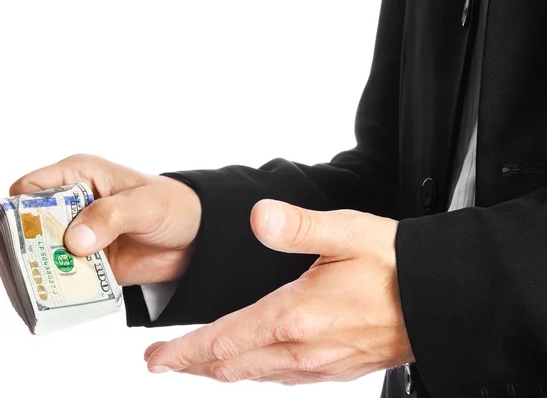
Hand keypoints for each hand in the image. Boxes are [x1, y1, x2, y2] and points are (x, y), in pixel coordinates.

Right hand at [10, 154, 201, 285]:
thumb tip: (75, 241)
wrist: (198, 237)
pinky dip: (60, 287)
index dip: (21, 208)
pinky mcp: (88, 263)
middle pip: (29, 224)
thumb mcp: (144, 205)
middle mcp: (72, 205)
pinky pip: (64, 276)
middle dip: (26, 246)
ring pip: (42, 254)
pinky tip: (59, 299)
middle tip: (31, 267)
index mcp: (79, 176)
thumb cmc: (173, 206)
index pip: (31, 187)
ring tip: (42, 288)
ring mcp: (78, 236)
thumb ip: (110, 216)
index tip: (27, 233)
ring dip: (41, 270)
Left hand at [144, 199, 412, 384]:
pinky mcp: (336, 369)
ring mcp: (319, 365)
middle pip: (231, 365)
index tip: (155, 357)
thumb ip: (298, 227)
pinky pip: (281, 379)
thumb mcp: (346, 233)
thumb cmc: (395, 265)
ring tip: (197, 363)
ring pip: (254, 376)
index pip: (223, 341)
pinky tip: (250, 366)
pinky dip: (253, 374)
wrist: (441, 299)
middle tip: (162, 363)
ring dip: (220, 370)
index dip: (183, 352)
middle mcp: (302, 350)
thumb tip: (260, 218)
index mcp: (295, 316)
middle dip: (192, 364)